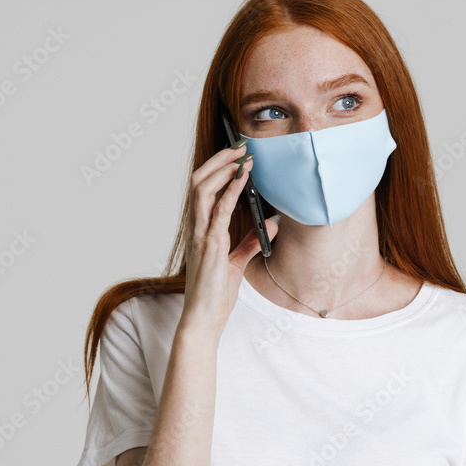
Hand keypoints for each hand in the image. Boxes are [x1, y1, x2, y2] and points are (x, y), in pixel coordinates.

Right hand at [178, 142, 278, 338]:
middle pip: (199, 181)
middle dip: (219, 160)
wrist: (204, 319)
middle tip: (240, 146)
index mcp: (200, 231)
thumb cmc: (214, 294)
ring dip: (223, 168)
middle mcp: (196, 229)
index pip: (203, 190)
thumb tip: (269, 226)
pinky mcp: (210, 245)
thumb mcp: (236, 264)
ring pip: (203, 188)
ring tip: (241, 154)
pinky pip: (219, 210)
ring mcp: (201, 235)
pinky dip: (231, 189)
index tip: (236, 155)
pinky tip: (244, 177)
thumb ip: (249, 243)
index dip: (217, 169)